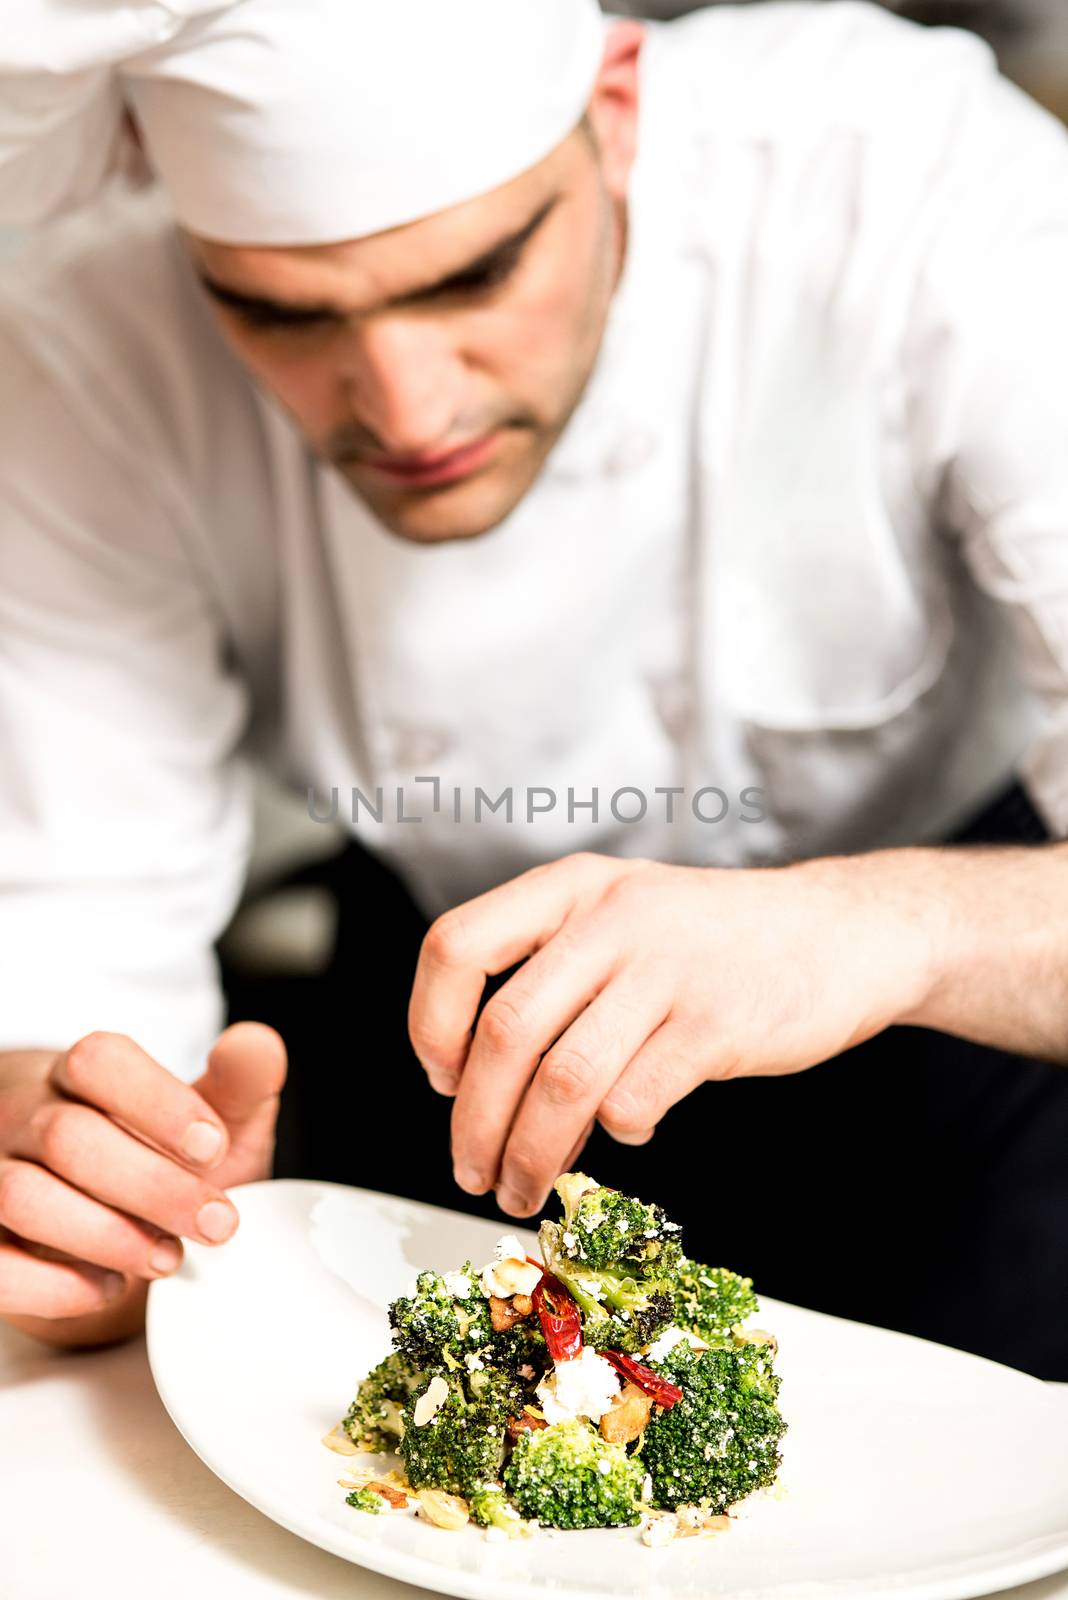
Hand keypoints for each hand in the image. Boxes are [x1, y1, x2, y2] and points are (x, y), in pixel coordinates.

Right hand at [0, 1022, 285, 1342]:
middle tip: (217, 1223)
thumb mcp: (213, 1119)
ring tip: (169, 1258)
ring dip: (105, 1236)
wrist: (109, 1216)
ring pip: (21, 1197)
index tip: (212, 1148)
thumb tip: (258, 1046)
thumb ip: (240, 1083)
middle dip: (152, 1186)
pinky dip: (53, 1286)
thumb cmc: (164, 1158)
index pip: (98, 1061)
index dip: (157, 1102)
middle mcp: (25, 1118)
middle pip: (67, 1137)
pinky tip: (109, 1287)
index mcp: (80, 1076)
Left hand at [408, 852, 937, 1216]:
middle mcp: (611, 919)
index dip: (431, 1024)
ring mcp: (667, 968)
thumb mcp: (623, 914)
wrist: (842, 932)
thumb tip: (479, 1083)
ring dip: (530, 1152)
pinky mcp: (717, 1023)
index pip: (457, 946)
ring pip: (563, 1080)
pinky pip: (634, 1100)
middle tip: (472, 1172)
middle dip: (475, 1122)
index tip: (443, 1079)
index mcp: (571, 887)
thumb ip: (554, 974)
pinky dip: (616, 1135)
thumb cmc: (714, 939)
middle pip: (505, 1033)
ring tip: (523, 1188)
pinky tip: (627, 1133)